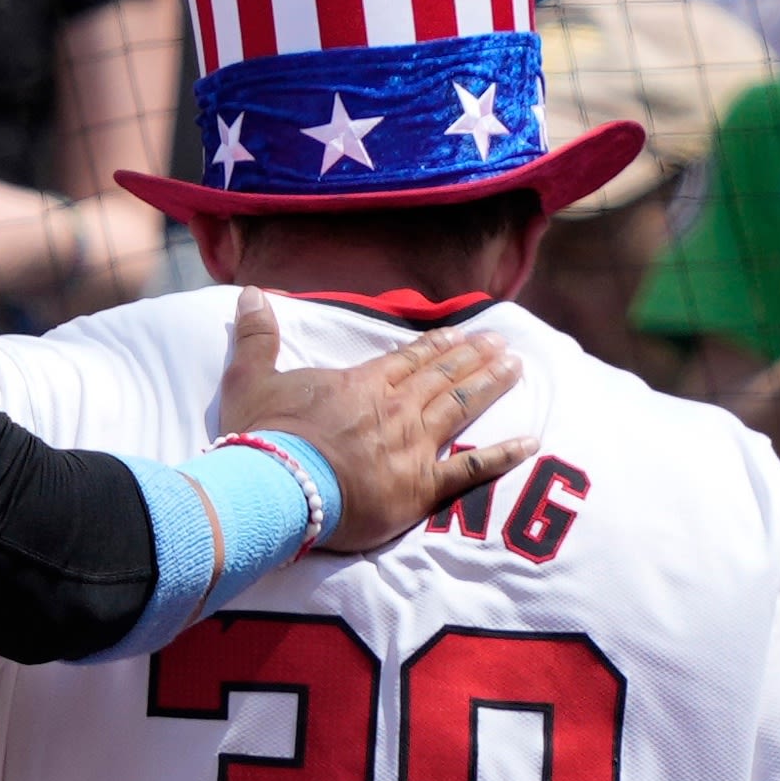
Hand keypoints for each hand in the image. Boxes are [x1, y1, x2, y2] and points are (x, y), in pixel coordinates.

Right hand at [212, 289, 534, 551]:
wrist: (277, 486)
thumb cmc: (263, 435)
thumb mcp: (250, 378)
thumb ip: (256, 337)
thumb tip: (250, 293)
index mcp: (362, 384)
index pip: (408, 358)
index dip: (436, 346)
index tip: (461, 334)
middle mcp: (396, 408)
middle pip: (442, 377)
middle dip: (474, 358)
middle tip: (503, 344)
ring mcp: (414, 446)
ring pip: (461, 407)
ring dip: (490, 386)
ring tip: (516, 368)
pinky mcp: (421, 487)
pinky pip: (471, 469)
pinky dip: (502, 454)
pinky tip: (529, 441)